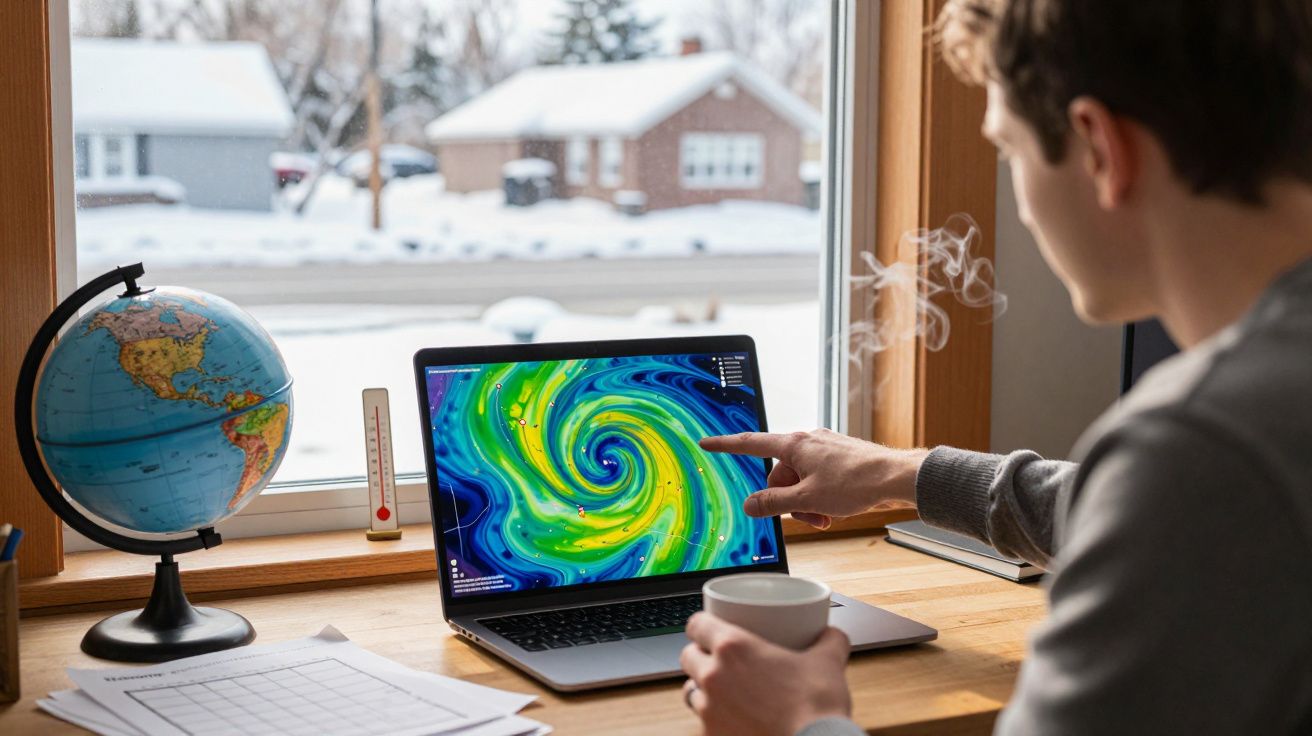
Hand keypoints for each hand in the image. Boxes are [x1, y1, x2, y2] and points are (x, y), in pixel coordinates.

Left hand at [680, 612, 851, 735]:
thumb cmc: (816, 707)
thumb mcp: (827, 662)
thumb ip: (829, 642)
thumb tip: (833, 635)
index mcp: (733, 648)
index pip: (696, 624)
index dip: (702, 625)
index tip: (710, 628)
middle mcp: (714, 676)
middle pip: (687, 656)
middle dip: (699, 656)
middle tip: (719, 660)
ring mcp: (709, 709)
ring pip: (690, 691)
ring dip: (702, 688)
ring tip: (723, 691)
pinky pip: (703, 723)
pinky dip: (714, 719)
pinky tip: (733, 720)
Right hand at [700, 429, 926, 528]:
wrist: (897, 477)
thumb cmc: (856, 483)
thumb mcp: (808, 500)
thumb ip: (774, 503)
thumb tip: (750, 504)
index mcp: (794, 444)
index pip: (750, 444)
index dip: (725, 445)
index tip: (706, 442)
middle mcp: (808, 440)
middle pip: (779, 473)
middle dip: (787, 499)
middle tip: (807, 516)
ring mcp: (825, 447)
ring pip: (800, 479)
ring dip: (806, 502)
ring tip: (825, 517)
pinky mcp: (839, 457)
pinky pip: (818, 478)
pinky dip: (820, 496)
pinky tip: (834, 511)